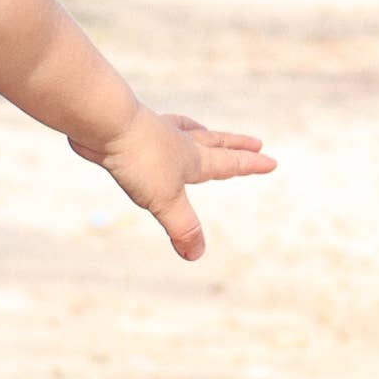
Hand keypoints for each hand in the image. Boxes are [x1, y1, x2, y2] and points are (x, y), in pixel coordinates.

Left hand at [69, 107, 274, 260]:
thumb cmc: (140, 160)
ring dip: (201, 132)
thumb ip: (183, 227)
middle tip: (254, 142)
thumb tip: (197, 255)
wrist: (107, 123)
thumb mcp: (165, 200)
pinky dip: (165, 128)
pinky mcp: (134, 130)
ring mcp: (158, 132)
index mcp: (194, 159)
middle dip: (236, 145)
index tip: (271, 161)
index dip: (251, 165)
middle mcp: (180, 142)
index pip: (229, 163)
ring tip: (206, 130)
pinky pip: (157, 128)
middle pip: (215, 142)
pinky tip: (158, 129)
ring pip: (187, 131)